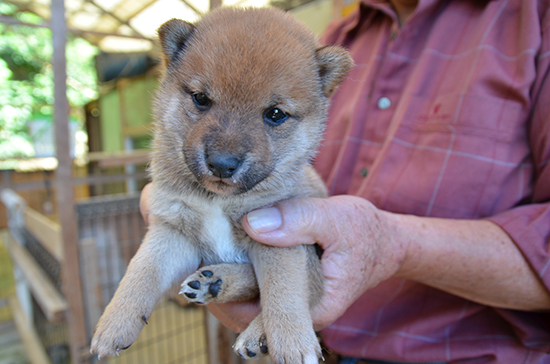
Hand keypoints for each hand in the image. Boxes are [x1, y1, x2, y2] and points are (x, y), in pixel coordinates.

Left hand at [140, 185, 405, 329]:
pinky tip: (196, 251)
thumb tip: (253, 222)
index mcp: (310, 302)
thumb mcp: (339, 221)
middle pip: (239, 306)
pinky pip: (242, 284)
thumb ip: (300, 221)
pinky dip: (220, 271)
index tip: (190, 284)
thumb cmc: (364, 234)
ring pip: (236, 298)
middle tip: (172, 273)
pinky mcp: (273, 286)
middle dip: (206, 290)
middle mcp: (290, 309)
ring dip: (207, 281)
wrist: (379, 245)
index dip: (224, 294)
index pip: (260, 309)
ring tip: (174, 264)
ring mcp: (280, 299)